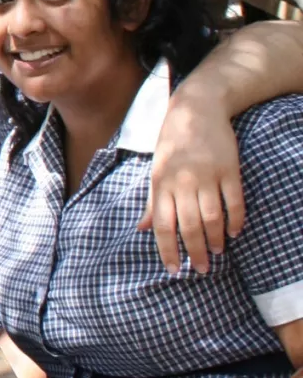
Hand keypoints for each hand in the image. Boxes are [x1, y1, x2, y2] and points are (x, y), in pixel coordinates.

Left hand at [141, 89, 241, 272]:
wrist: (197, 107)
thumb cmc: (172, 142)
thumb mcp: (156, 169)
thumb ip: (152, 201)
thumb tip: (141, 229)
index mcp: (161, 183)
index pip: (163, 225)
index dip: (168, 251)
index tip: (174, 270)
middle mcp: (182, 181)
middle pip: (189, 226)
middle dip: (195, 252)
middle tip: (202, 269)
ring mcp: (207, 174)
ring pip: (212, 217)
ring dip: (215, 239)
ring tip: (217, 252)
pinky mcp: (229, 169)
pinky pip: (234, 202)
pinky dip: (236, 220)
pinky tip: (233, 232)